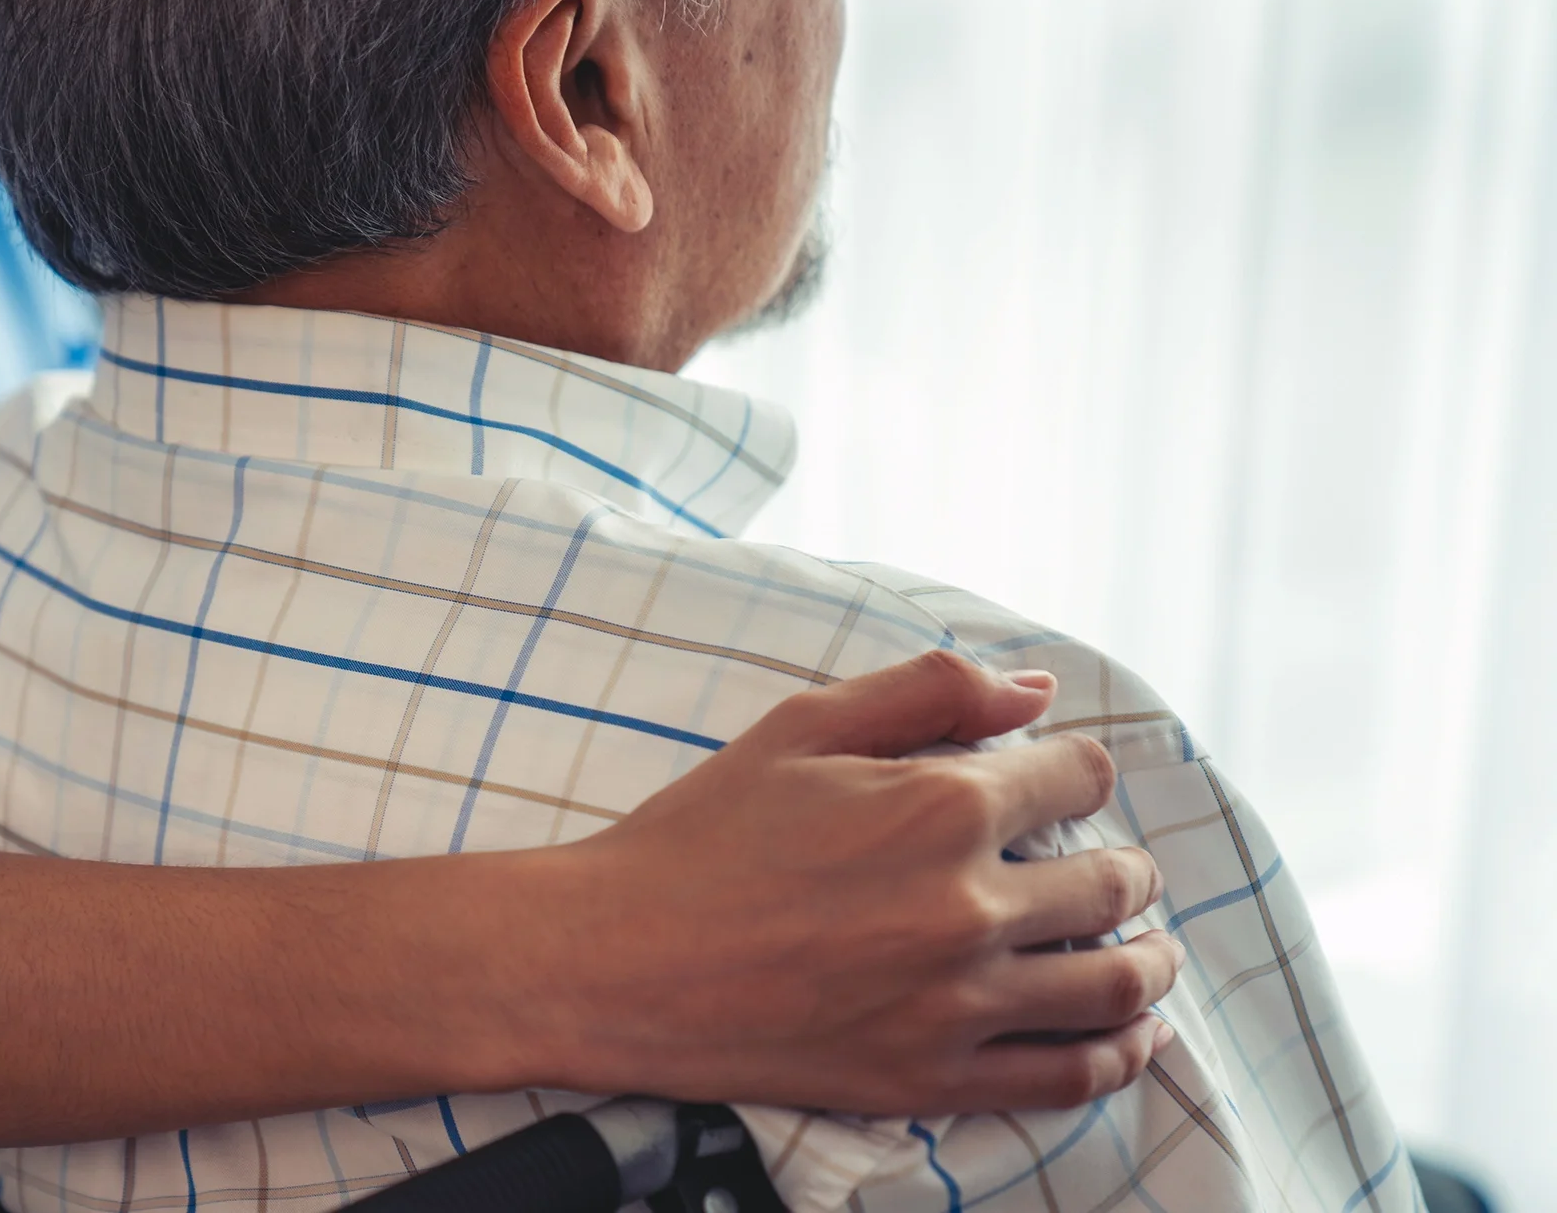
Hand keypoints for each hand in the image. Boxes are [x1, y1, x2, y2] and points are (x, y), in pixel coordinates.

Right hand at [538, 650, 1177, 1113]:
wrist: (616, 961)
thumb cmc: (698, 837)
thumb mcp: (800, 727)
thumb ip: (928, 689)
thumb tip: (1036, 689)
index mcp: (940, 806)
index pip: (1079, 775)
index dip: (1076, 769)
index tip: (1060, 783)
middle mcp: (968, 906)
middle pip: (1113, 882)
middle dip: (1124, 866)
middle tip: (1114, 870)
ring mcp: (957, 1002)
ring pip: (1113, 984)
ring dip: (1148, 960)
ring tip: (1148, 951)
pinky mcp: (933, 1076)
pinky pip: (1069, 1076)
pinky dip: (1119, 1054)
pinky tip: (1129, 1035)